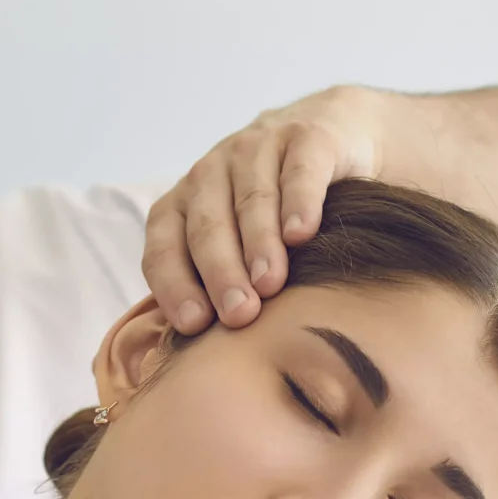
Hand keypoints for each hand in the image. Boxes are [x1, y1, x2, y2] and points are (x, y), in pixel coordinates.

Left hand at [142, 85, 384, 334]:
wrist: (333, 138)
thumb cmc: (278, 214)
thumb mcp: (240, 244)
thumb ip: (219, 287)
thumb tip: (206, 362)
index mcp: (185, 203)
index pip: (164, 245)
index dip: (174, 283)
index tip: (193, 325)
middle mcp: (212, 171)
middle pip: (207, 225)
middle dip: (220, 271)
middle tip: (239, 315)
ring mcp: (257, 148)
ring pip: (251, 198)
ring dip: (258, 243)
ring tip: (270, 283)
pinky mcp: (306, 136)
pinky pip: (298, 171)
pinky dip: (298, 203)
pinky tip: (302, 235)